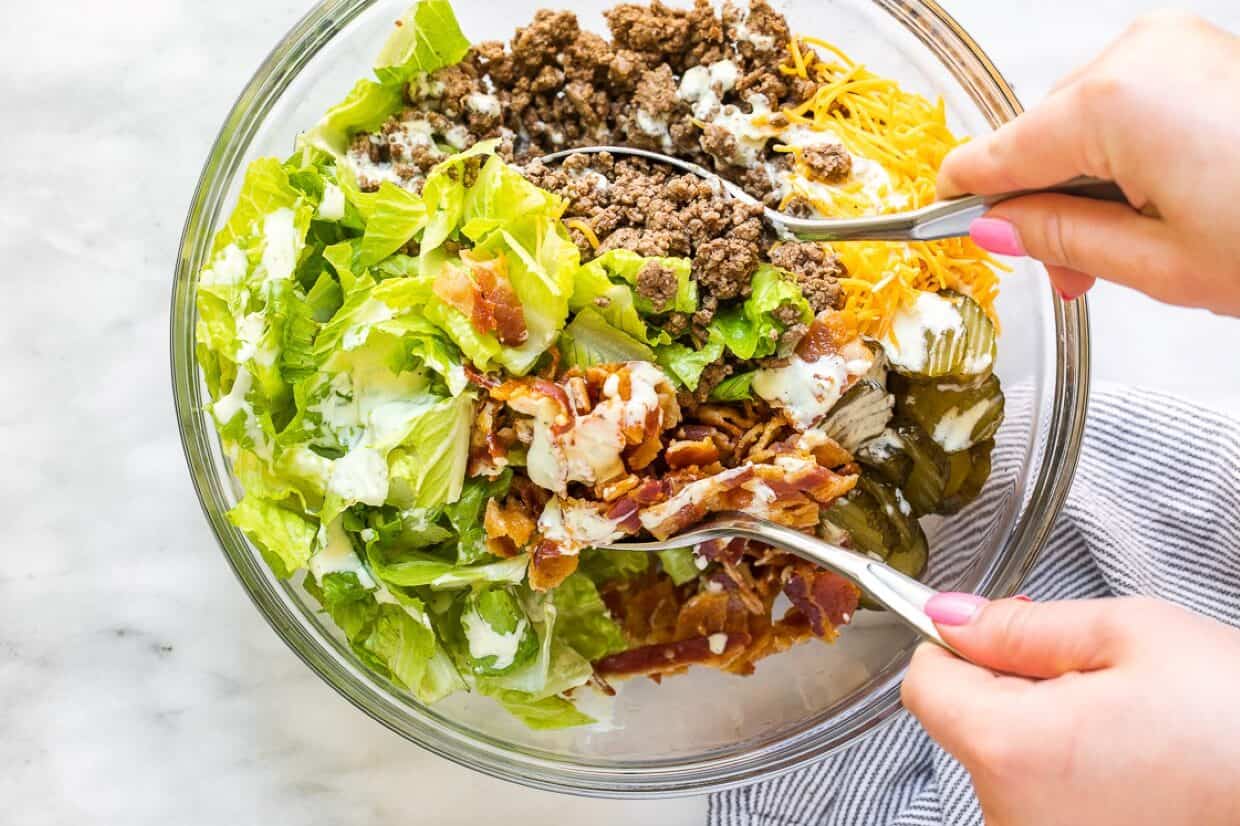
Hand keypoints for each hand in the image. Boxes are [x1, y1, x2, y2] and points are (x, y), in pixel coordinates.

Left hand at [902, 594, 1239, 825]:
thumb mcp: (1130, 635)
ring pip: (1002, 761)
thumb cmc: (1237, 719)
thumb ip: (1020, 627)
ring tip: (1126, 727)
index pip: (925, 684)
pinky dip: (1065, 772)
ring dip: (1042, 730)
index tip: (998, 630)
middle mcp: (1010, 816)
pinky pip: (1036, 799)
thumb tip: (949, 617)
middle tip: (1094, 678)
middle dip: (1011, 686)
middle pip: (964, 724)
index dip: (956, 645)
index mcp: (1011, 749)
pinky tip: (1128, 763)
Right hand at [938, 11, 1239, 314]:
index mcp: (1111, 103)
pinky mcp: (1205, 53)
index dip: (966, 204)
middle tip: (1073, 276)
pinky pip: (1129, 103)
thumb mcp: (1157, 264)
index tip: (949, 233)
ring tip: (1127, 250)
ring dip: (1085, 185)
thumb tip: (996, 229)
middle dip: (1042, 205)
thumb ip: (1059, 240)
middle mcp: (1137, 55)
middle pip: (1039, 137)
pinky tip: (1157, 206)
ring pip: (1083, 121)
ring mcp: (1175, 46)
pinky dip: (1126, 156)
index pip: (996, 156)